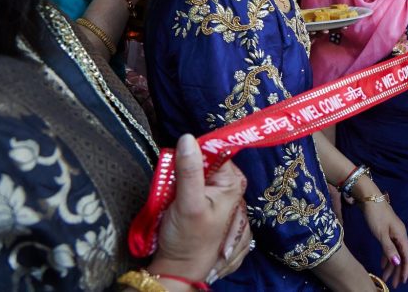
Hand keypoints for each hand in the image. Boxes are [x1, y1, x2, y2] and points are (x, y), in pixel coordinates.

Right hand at [150, 134, 250, 282]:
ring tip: (175, 199)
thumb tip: (188, 138)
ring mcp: (219, 196)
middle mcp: (230, 187)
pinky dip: (182, 190)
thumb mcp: (188, 203)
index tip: (176, 161)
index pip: (215, 152)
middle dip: (186, 169)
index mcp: (233, 183)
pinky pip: (192, 186)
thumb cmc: (188, 240)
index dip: (194, 153)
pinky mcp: (206, 204)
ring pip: (196, 174)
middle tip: (174, 187)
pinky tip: (176, 203)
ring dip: (182, 181)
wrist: (179, 270)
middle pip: (205, 163)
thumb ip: (189, 170)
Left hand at [359, 199, 407, 287]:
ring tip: (386, 277)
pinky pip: (389, 247)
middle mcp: (400, 234)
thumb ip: (389, 249)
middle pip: (402, 256)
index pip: (407, 256)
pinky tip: (382, 264)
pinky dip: (387, 257)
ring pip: (395, 252)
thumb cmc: (375, 214)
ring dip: (392, 265)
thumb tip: (398, 263)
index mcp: (401, 235)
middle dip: (399, 270)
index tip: (402, 281)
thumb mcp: (381, 233)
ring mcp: (393, 232)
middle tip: (394, 284)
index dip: (405, 270)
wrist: (369, 197)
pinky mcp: (386, 231)